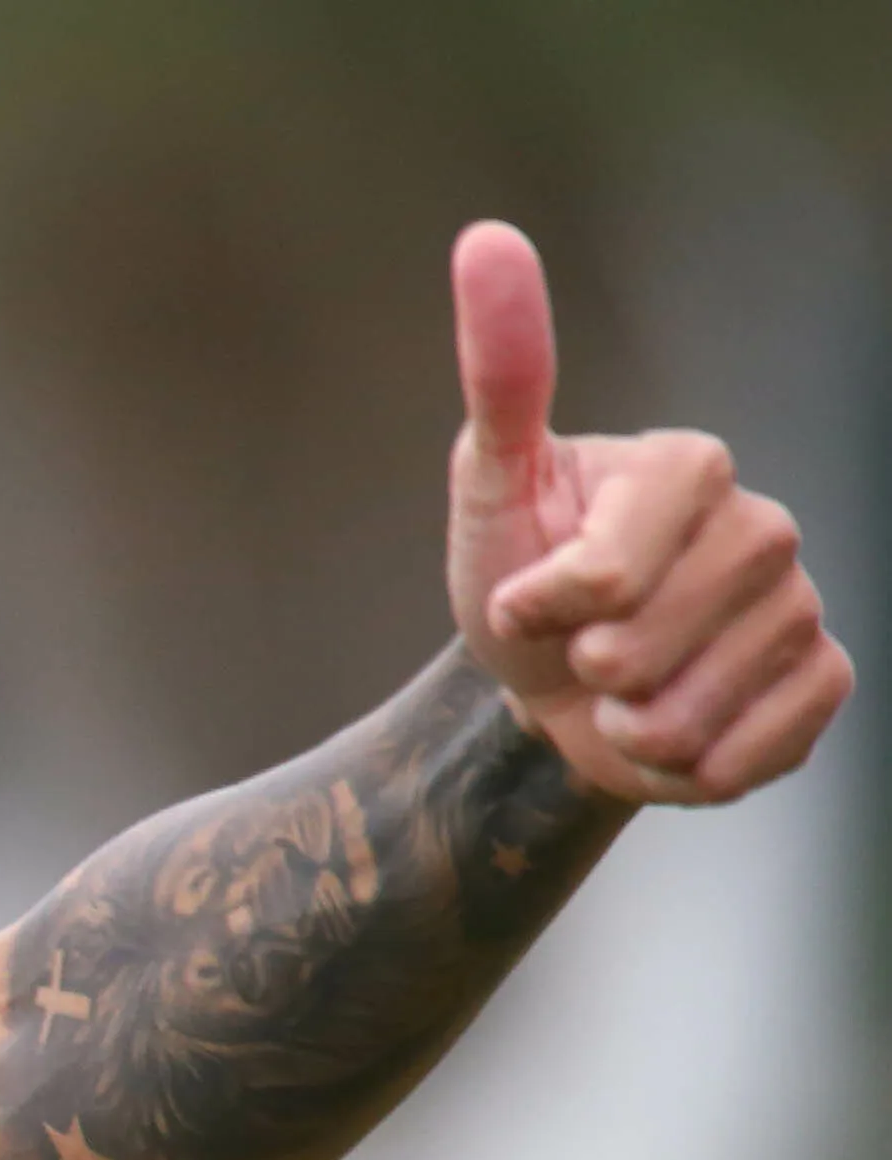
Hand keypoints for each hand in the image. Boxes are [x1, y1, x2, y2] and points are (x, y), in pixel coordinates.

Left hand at [446, 220, 852, 804]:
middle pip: (639, 651)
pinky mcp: (823, 683)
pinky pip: (744, 759)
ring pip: (684, 716)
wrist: (552, 685)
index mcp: (689, 467)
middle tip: (580, 649)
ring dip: (622, 730)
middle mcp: (762, 526)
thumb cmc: (518, 574)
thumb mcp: (489, 482)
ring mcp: (802, 606)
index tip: (528, 595)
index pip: (604, 575)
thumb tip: (486, 237)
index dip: (542, 608)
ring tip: (619, 691)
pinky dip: (682, 771)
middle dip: (580, 673)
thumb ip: (501, 371)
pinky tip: (672, 728)